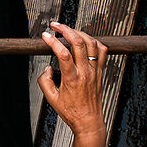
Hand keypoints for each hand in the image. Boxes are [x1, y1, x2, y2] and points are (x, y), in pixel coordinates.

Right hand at [37, 24, 108, 146]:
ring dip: (79, 33)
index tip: (45, 36)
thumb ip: (45, 81)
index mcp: (72, 79)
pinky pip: (102, 51)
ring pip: (91, 43)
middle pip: (78, 43)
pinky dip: (94, 41)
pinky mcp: (100, 71)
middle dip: (66, 29)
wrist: (89, 121)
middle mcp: (85, 72)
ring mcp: (95, 71)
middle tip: (56, 26)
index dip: (53, 41)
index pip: (63, 53)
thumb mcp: (51, 99)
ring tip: (68, 30)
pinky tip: (85, 40)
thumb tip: (47, 67)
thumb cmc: (71, 111)